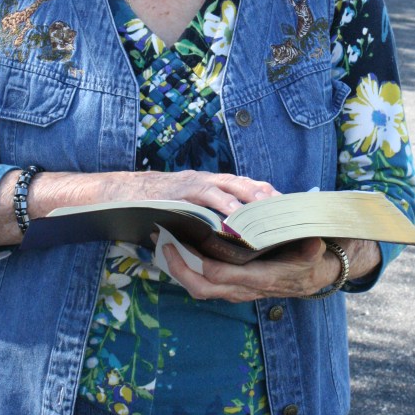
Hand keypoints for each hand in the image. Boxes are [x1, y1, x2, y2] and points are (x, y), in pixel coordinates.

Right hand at [105, 169, 280, 218]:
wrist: (125, 193)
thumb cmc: (160, 204)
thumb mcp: (190, 207)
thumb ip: (209, 215)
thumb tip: (233, 234)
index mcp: (213, 184)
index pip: (247, 186)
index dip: (267, 195)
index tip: (288, 206)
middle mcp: (208, 180)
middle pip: (245, 184)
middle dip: (267, 195)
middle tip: (287, 210)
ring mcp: (195, 184)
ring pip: (229, 186)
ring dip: (250, 199)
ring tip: (269, 213)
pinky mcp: (182, 192)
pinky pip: (205, 196)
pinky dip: (221, 205)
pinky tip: (235, 217)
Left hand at [159, 236, 381, 302]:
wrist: (318, 274)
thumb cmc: (312, 257)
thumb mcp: (315, 250)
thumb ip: (311, 247)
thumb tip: (315, 242)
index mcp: (260, 278)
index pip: (219, 275)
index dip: (196, 260)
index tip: (181, 238)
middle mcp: (244, 289)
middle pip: (201, 287)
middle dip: (177, 267)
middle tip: (163, 242)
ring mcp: (238, 290)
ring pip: (200, 289)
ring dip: (179, 269)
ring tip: (165, 244)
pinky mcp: (235, 287)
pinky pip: (206, 285)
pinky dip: (189, 270)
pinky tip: (181, 251)